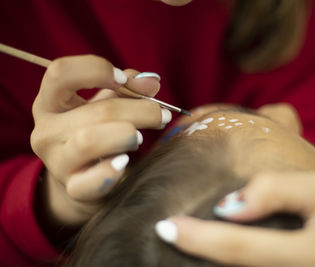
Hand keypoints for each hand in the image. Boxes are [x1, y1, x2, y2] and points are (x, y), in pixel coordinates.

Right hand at [31, 55, 170, 225]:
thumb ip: (127, 87)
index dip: (96, 69)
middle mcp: (45, 130)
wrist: (85, 178)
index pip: (60, 72)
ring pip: (90, 141)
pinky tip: (124, 161)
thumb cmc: (97, 131)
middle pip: (97, 111)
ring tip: (140, 137)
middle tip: (162, 115)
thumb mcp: (106, 103)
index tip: (123, 79)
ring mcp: (56, 162)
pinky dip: (111, 169)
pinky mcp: (72, 188)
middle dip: (140, 110)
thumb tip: (152, 82)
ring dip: (126, 135)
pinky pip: (91, 181)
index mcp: (50, 102)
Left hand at [155, 171, 314, 266]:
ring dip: (203, 266)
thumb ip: (276, 191)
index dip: (197, 238)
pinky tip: (211, 254)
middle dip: (190, 260)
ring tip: (179, 246)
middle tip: (159, 236)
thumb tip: (227, 206)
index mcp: (306, 257)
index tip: (164, 226)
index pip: (237, 248)